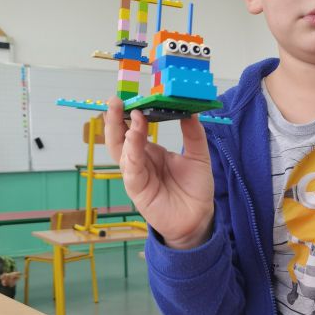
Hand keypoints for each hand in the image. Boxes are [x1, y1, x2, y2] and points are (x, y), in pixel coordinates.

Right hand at [104, 98, 213, 248]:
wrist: (199, 217)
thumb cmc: (195, 188)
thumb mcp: (198, 156)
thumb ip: (193, 134)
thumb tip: (190, 110)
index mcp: (151, 152)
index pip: (134, 129)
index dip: (129, 114)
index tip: (131, 97)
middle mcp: (140, 161)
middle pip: (119, 138)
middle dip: (114, 119)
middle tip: (115, 100)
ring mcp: (137, 175)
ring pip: (121, 152)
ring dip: (124, 132)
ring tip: (131, 115)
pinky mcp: (138, 190)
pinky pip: (131, 170)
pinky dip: (131, 153)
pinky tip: (133, 139)